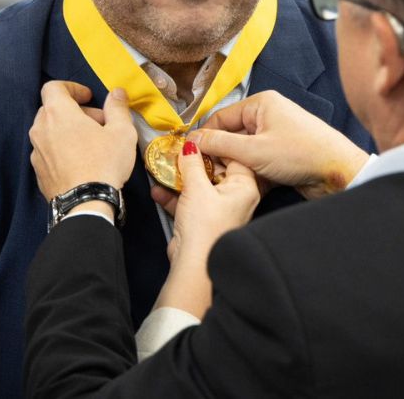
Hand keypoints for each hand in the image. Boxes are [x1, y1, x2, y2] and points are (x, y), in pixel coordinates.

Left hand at [28, 82, 137, 201]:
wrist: (85, 204)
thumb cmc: (104, 162)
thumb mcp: (121, 132)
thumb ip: (117, 108)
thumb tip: (117, 92)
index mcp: (58, 113)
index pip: (53, 87)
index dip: (71, 87)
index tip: (88, 97)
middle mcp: (40, 130)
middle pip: (52, 109)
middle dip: (75, 111)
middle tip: (98, 123)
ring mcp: (36, 152)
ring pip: (49, 132)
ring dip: (67, 131)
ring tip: (91, 144)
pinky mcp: (37, 172)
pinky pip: (48, 152)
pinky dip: (61, 149)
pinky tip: (80, 163)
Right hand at [154, 141, 260, 317]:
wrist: (195, 267)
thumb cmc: (206, 229)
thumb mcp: (197, 187)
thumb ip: (192, 162)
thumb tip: (191, 145)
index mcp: (245, 187)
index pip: (233, 155)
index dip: (214, 144)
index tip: (196, 136)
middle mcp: (236, 198)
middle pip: (214, 170)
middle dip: (193, 161)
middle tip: (177, 150)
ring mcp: (219, 211)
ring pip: (199, 186)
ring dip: (180, 179)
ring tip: (163, 167)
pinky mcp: (203, 222)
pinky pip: (189, 202)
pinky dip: (174, 196)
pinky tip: (158, 190)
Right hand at [191, 90, 368, 198]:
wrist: (338, 173)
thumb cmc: (304, 153)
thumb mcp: (254, 150)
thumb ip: (220, 144)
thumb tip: (194, 140)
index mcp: (262, 104)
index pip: (221, 117)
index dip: (204, 136)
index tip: (189, 153)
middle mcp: (269, 117)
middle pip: (231, 136)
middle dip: (220, 155)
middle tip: (205, 172)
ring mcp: (276, 137)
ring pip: (243, 152)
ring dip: (235, 168)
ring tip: (224, 181)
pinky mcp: (282, 156)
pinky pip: (257, 163)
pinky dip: (250, 175)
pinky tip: (244, 187)